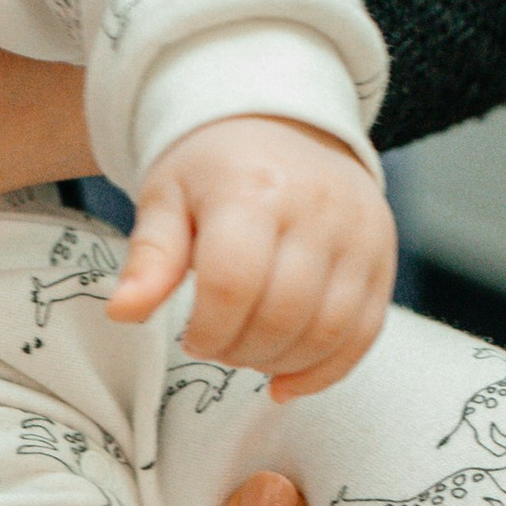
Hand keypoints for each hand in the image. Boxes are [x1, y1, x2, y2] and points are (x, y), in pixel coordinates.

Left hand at [107, 115, 394, 398]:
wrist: (283, 126)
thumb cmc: (214, 169)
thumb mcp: (167, 198)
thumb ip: (150, 257)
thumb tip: (123, 312)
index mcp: (253, 189)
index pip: (233, 284)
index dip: (208, 330)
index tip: (191, 335)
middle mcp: (317, 209)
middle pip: (283, 314)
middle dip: (241, 350)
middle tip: (219, 344)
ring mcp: (359, 233)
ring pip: (327, 331)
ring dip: (280, 362)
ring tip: (249, 352)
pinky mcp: (382, 256)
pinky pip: (364, 333)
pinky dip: (325, 370)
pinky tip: (286, 379)